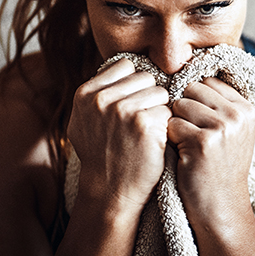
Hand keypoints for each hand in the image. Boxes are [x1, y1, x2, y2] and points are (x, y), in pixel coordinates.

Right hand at [67, 58, 171, 210]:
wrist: (110, 190)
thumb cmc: (102, 154)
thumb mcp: (85, 119)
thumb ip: (100, 92)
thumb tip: (123, 65)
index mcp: (85, 93)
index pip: (125, 64)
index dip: (135, 83)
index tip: (134, 102)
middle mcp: (101, 98)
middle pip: (145, 76)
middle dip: (149, 95)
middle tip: (142, 120)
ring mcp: (123, 109)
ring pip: (160, 91)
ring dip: (160, 109)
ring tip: (148, 130)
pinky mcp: (144, 123)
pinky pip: (169, 110)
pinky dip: (167, 124)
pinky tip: (155, 140)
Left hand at [167, 77, 254, 229]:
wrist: (221, 208)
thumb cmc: (218, 168)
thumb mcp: (231, 133)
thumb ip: (218, 104)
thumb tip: (189, 70)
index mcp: (246, 108)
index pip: (208, 81)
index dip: (195, 101)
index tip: (199, 124)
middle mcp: (238, 114)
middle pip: (191, 89)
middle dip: (183, 110)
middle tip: (192, 136)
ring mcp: (223, 127)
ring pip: (179, 105)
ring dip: (175, 125)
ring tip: (188, 146)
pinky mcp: (204, 142)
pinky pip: (172, 125)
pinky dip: (171, 140)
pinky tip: (184, 156)